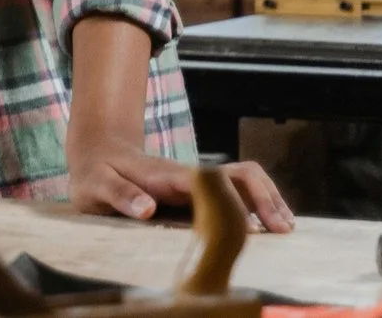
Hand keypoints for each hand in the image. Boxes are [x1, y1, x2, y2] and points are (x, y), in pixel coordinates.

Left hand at [67, 138, 294, 232]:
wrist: (98, 151)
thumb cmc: (95, 172)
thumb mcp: (95, 185)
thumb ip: (119, 196)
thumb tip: (148, 209)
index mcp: (167, 176)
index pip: (211, 181)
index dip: (234, 200)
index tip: (251, 227)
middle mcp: (190, 174)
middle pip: (240, 174)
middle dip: (266, 198)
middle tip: (283, 230)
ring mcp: (198, 180)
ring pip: (245, 180)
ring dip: (269, 200)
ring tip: (286, 229)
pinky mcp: (200, 188)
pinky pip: (238, 190)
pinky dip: (259, 203)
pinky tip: (269, 226)